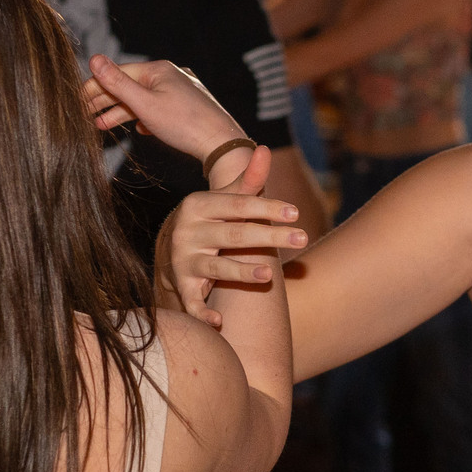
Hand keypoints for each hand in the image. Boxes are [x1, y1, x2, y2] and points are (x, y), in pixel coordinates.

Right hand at [84, 53, 240, 163]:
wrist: (222, 144)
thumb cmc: (184, 124)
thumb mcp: (144, 104)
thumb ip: (117, 83)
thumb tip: (94, 59)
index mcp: (159, 69)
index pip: (118, 73)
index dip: (95, 86)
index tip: (76, 99)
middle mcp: (171, 75)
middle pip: (130, 86)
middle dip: (106, 101)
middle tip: (84, 114)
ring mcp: (182, 91)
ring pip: (144, 99)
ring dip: (123, 112)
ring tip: (102, 126)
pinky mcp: (189, 107)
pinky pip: (160, 109)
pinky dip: (144, 118)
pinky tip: (138, 130)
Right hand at [155, 146, 302, 326]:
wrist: (170, 248)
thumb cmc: (212, 220)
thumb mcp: (225, 199)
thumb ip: (247, 180)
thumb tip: (263, 148)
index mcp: (200, 205)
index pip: (239, 205)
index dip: (267, 208)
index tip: (295, 212)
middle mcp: (188, 231)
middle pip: (235, 234)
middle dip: (270, 236)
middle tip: (302, 238)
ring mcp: (184, 260)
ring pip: (217, 267)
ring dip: (241, 272)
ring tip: (268, 275)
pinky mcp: (182, 285)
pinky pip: (192, 301)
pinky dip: (202, 313)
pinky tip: (217, 323)